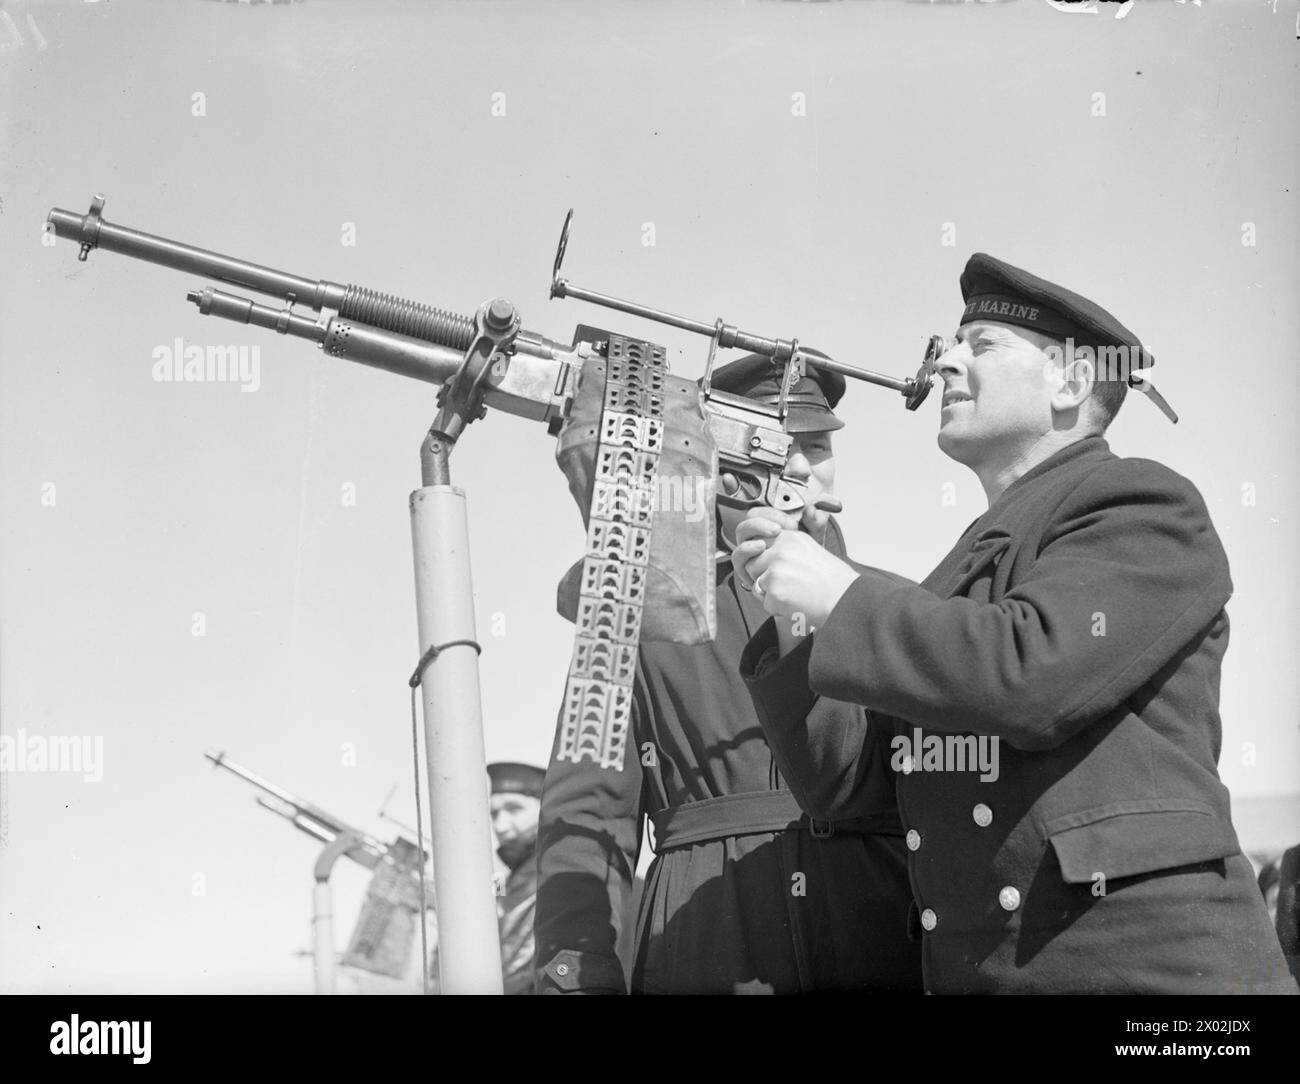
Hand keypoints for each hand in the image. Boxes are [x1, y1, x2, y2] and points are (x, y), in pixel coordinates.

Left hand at [735, 516, 858, 628]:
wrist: (847, 600)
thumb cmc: (831, 580)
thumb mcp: (809, 551)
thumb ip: (784, 548)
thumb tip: (757, 549)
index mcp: (788, 537)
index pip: (758, 545)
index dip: (765, 560)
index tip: (781, 569)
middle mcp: (780, 550)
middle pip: (751, 565)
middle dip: (763, 577)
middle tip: (790, 585)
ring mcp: (776, 570)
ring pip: (757, 585)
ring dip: (771, 594)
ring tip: (796, 594)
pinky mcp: (774, 591)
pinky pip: (766, 604)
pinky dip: (779, 609)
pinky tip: (798, 604)